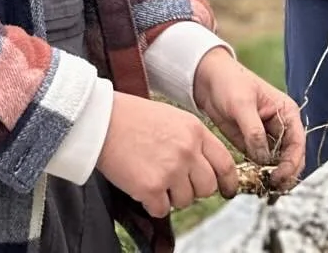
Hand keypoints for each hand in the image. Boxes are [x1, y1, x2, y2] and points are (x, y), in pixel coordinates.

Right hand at [95, 92, 237, 217]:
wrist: (99, 119)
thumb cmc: (131, 117)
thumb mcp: (172, 118)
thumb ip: (191, 141)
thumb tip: (203, 167)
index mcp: (195, 130)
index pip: (225, 163)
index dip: (227, 181)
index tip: (226, 190)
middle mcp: (188, 150)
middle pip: (207, 187)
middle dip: (193, 189)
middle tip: (175, 182)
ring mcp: (171, 170)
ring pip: (185, 201)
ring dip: (170, 196)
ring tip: (152, 177)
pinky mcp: (152, 187)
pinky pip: (161, 209)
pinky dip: (151, 203)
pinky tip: (140, 185)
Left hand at [192, 48, 304, 193]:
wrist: (207, 79)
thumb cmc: (229, 82)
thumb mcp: (242, 104)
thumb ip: (254, 131)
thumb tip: (264, 158)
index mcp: (287, 112)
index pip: (297, 143)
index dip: (291, 163)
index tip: (279, 177)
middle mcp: (281, 127)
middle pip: (291, 157)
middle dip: (284, 174)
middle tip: (271, 188)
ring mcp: (267, 137)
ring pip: (277, 164)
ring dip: (272, 177)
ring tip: (262, 189)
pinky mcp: (252, 145)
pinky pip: (260, 164)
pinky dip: (258, 174)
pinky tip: (252, 183)